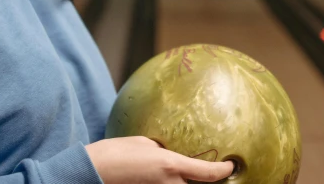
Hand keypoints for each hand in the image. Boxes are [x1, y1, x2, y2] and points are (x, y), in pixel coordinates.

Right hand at [85, 136, 234, 183]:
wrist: (93, 172)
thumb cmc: (115, 153)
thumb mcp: (144, 145)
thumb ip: (164, 152)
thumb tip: (172, 154)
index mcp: (171, 165)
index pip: (207, 173)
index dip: (223, 171)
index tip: (230, 167)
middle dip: (201, 179)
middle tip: (204, 170)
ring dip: (183, 182)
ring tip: (171, 172)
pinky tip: (163, 177)